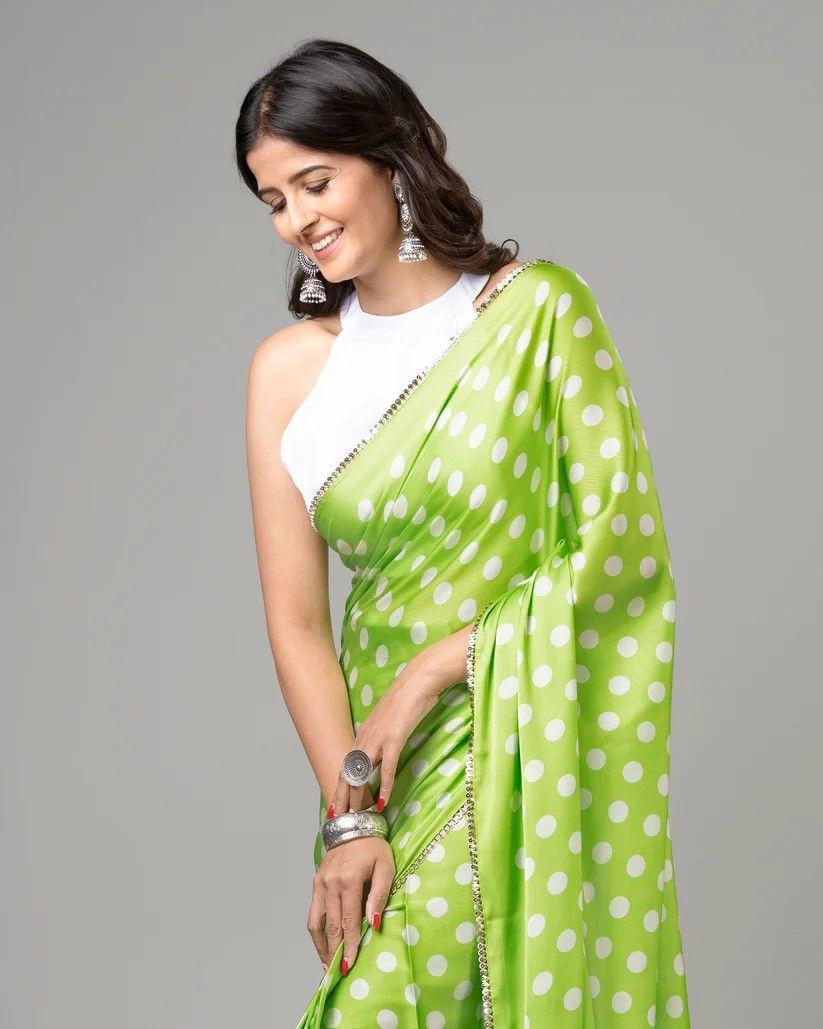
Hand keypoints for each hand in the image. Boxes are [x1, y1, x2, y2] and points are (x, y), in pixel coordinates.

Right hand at [307, 834, 394, 973]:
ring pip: (317, 923)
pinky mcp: (316, 883)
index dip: (350, 945)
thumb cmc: (374, 848)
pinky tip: (323, 946)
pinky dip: (316, 933)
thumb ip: (379, 896)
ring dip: (322, 947)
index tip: (350, 965)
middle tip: (338, 974)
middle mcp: (330, 883)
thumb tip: (375, 925)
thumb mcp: (385, 868)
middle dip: (335, 952)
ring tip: (328, 966)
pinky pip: (313, 914)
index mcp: (348, 879)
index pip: (348, 920)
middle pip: (331, 926)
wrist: (353, 826)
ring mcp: (320, 883)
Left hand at [330, 625, 471, 817]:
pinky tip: (383, 803)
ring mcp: (379, 738)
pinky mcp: (394, 738)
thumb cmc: (408, 697)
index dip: (341, 784)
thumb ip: (382, 734)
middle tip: (338, 817)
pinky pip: (387, 768)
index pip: (348, 764)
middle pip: (349, 772)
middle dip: (343, 796)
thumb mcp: (389, 718)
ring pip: (363, 774)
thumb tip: (381, 751)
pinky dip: (384, 787)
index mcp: (364, 732)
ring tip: (355, 816)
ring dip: (359, 797)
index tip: (337, 802)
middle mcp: (366, 736)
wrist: (418, 678)